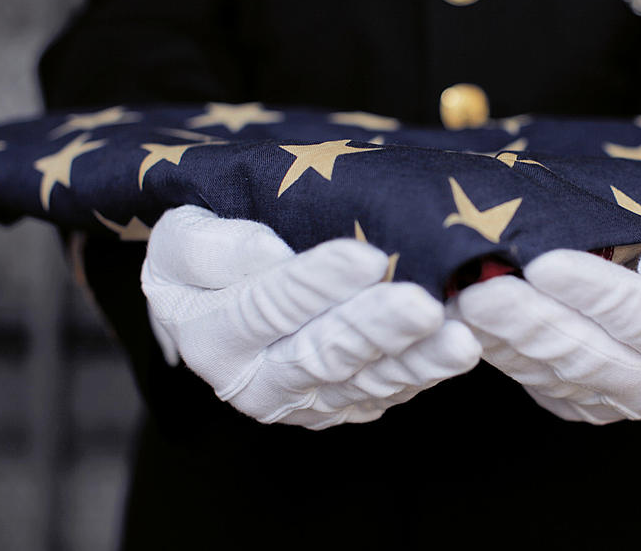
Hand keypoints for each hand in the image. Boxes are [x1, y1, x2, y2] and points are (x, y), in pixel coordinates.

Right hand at [141, 205, 480, 429]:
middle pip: (323, 352)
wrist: (221, 302)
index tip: (366, 256)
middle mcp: (257, 382)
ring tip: (456, 337)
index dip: (316, 282)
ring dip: (415, 359)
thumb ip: (212, 246)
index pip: (267, 305)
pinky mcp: (345, 405)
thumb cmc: (209, 257)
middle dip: (377, 328)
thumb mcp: (182, 236)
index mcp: (212, 337)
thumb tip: (270, 253)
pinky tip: (457, 351)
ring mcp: (307, 400)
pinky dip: (426, 372)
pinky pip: (389, 390)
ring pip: (366, 379)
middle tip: (422, 305)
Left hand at [453, 224, 640, 423]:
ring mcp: (609, 399)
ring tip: (463, 300)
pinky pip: (530, 377)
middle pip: (581, 349)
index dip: (591, 290)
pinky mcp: (576, 401)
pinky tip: (465, 321)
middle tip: (482, 288)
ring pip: (547, 368)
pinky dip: (496, 348)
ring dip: (501, 336)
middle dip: (527, 318)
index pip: (638, 314)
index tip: (546, 261)